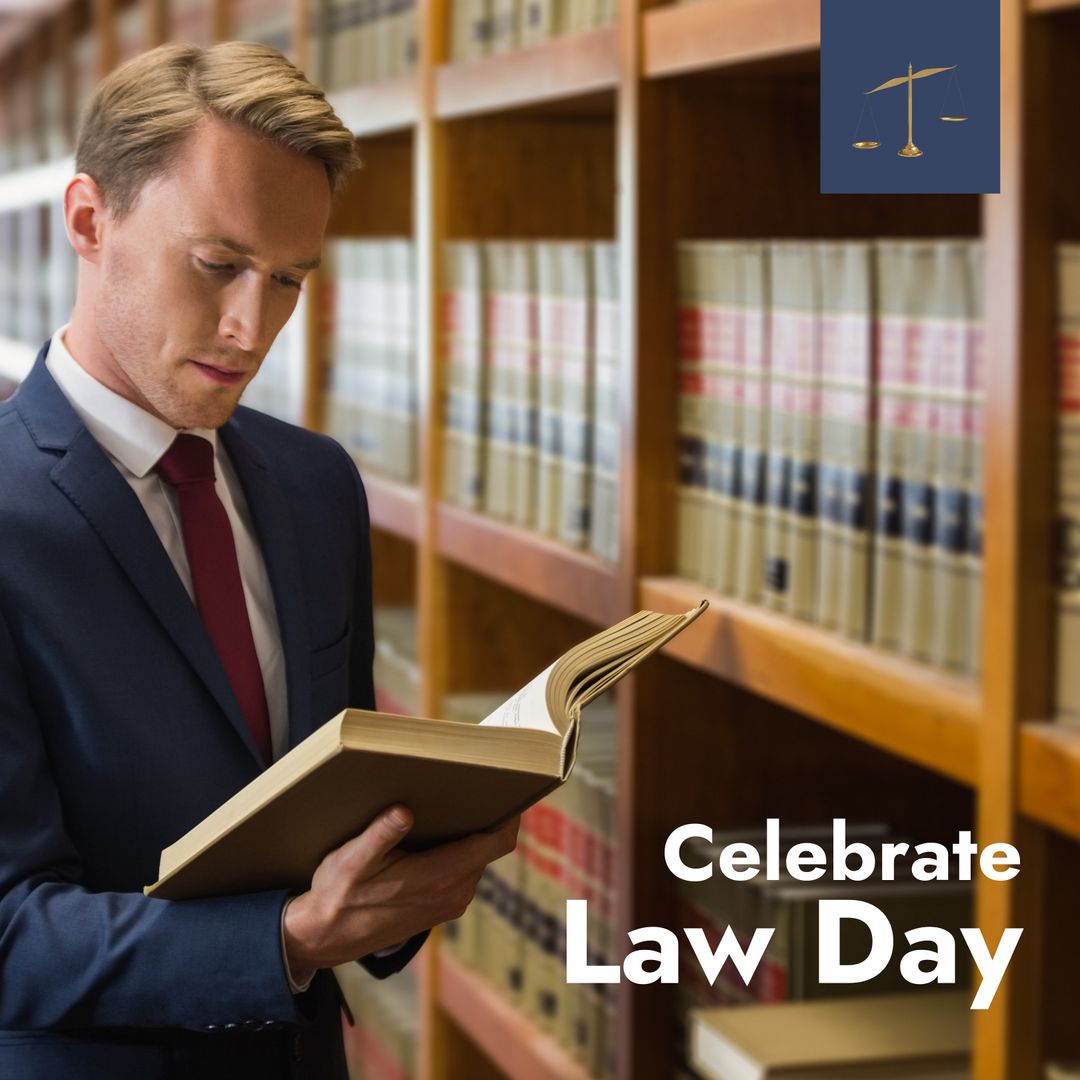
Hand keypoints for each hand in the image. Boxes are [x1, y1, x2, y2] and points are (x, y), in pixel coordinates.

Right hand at [282, 805, 519, 983]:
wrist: (326, 937)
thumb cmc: (338, 894)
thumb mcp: (351, 860)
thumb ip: (379, 835)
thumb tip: (403, 810)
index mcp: (439, 877)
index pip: (496, 843)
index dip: (510, 816)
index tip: (513, 788)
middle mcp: (453, 893)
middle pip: (490, 848)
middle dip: (488, 818)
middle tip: (479, 784)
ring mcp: (450, 903)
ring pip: (477, 860)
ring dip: (472, 836)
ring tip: (457, 805)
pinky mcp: (441, 907)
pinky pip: (465, 872)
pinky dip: (461, 852)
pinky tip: (440, 835)